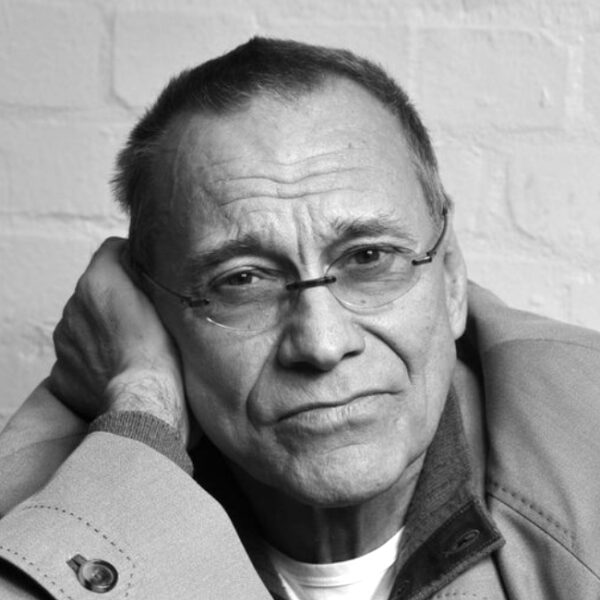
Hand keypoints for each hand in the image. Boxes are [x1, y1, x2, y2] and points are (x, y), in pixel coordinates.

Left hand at [49, 237, 188, 440]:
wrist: (145, 402)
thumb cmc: (162, 354)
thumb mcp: (168, 302)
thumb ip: (150, 277)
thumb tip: (148, 266)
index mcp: (98, 281)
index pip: (111, 249)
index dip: (131, 259)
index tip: (146, 275)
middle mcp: (73, 306)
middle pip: (95, 290)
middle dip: (114, 300)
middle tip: (142, 320)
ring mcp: (64, 341)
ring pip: (83, 325)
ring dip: (101, 331)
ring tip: (129, 351)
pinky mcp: (60, 372)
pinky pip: (77, 359)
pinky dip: (92, 363)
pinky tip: (115, 373)